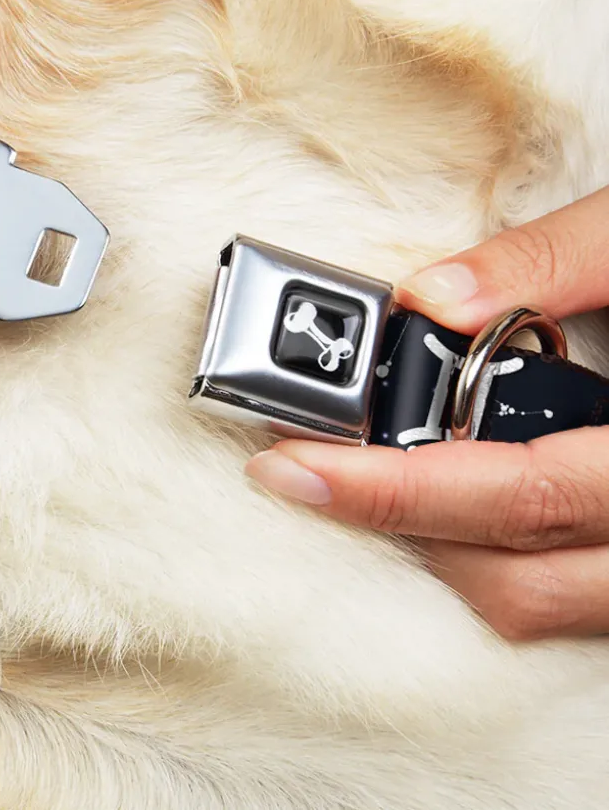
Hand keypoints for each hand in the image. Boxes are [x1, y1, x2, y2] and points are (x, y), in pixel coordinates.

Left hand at [246, 186, 608, 640]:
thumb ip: (551, 262)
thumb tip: (430, 298)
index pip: (519, 494)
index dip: (395, 490)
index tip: (294, 467)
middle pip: (518, 578)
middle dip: (399, 527)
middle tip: (312, 469)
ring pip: (544, 604)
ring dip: (446, 550)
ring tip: (377, 480)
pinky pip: (573, 598)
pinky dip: (501, 558)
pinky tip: (459, 499)